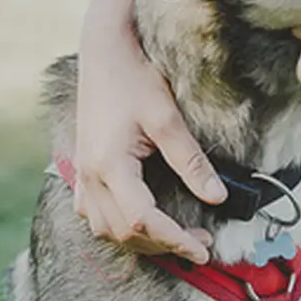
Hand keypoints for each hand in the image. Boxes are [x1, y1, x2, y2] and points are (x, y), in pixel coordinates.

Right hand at [75, 23, 225, 263]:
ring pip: (106, 229)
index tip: (204, 249)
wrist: (104, 50)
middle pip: (124, 232)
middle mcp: (90, 176)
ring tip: (177, 237)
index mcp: (110, 165)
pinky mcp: (83, 168)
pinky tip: (140, 222)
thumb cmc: (134, 77)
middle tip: (201, 243)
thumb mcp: (168, 118)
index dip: (176, 240)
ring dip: (141, 241)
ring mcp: (82, 174)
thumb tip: (218, 197)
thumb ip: (192, 162)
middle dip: (164, 245)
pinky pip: (94, 214)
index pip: (144, 221)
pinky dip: (118, 225)